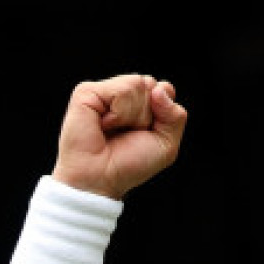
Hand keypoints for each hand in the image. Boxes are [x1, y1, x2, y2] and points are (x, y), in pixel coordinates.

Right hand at [52, 73, 186, 199]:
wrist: (102, 178)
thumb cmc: (130, 165)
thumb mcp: (166, 146)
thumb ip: (175, 116)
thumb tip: (160, 89)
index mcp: (140, 104)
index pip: (164, 89)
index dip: (163, 112)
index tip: (147, 133)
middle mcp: (122, 95)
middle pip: (152, 85)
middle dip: (147, 116)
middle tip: (128, 134)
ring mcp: (105, 92)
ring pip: (137, 84)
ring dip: (133, 116)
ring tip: (114, 130)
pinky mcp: (88, 92)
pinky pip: (121, 90)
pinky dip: (119, 113)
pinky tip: (103, 125)